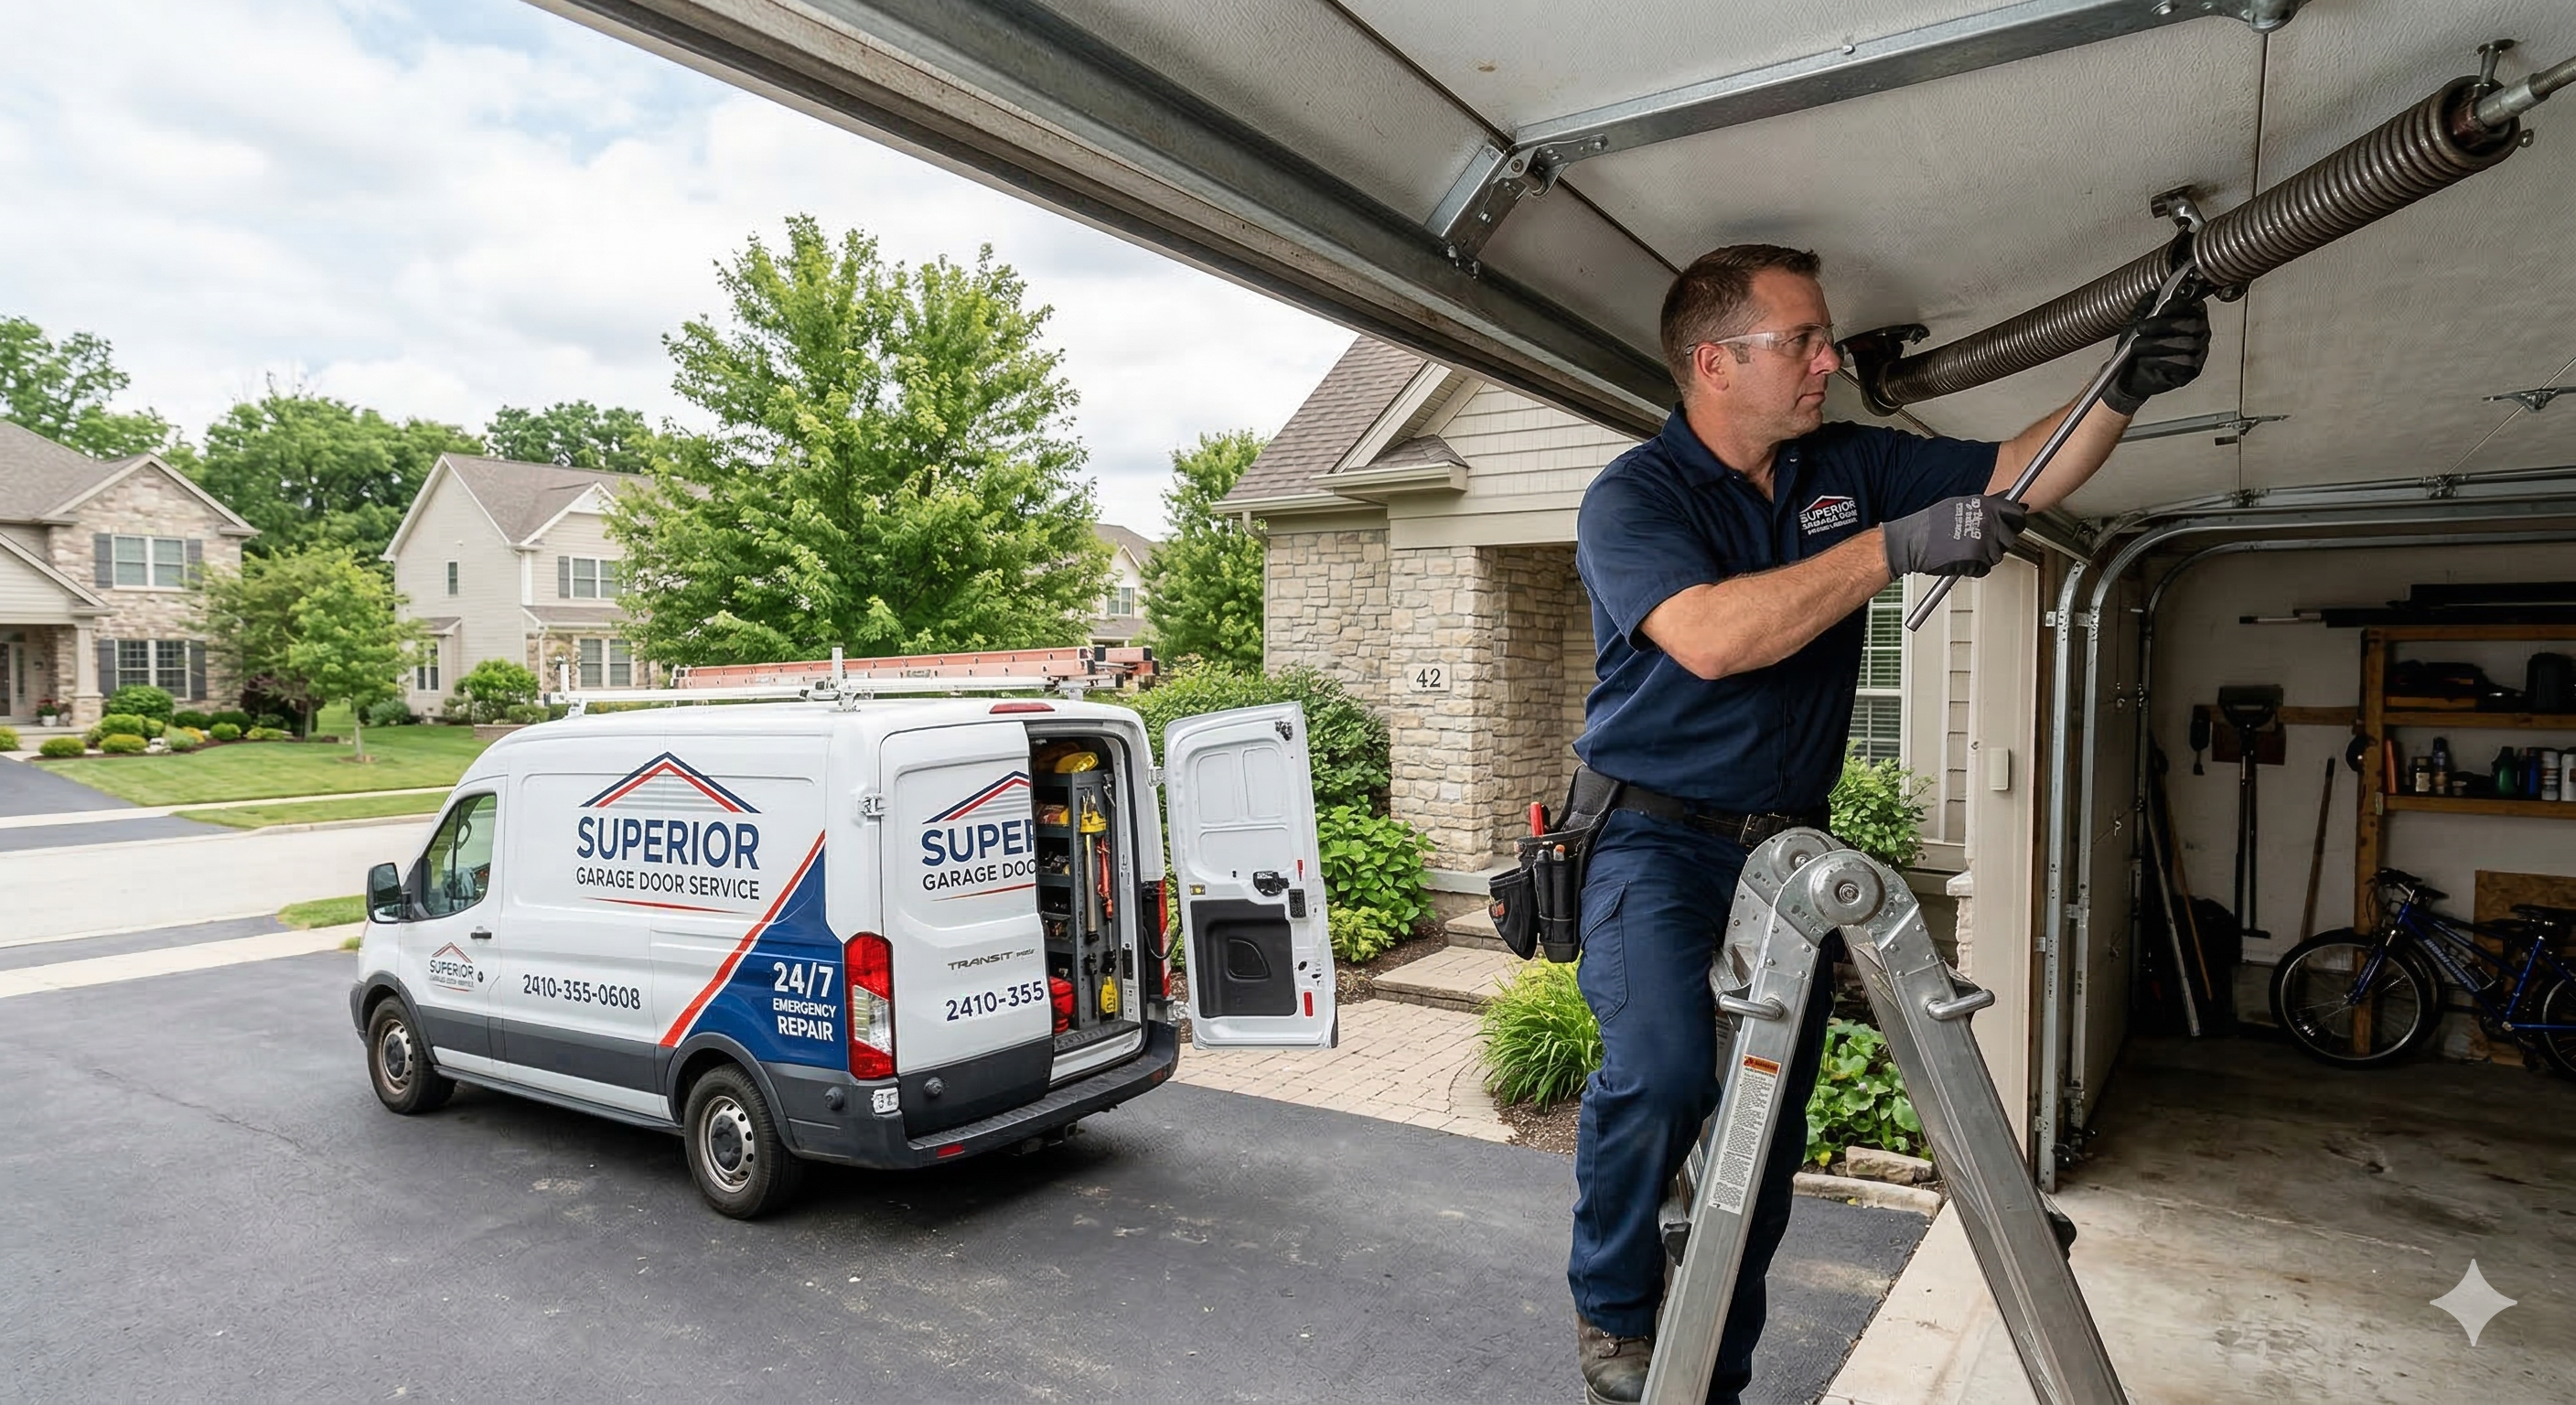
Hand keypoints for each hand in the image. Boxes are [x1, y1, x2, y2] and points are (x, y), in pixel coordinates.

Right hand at [1882, 493, 2027, 578]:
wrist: (1911, 542)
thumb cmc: (1930, 524)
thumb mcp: (1960, 504)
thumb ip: (1986, 504)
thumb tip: (2007, 499)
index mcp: (1986, 507)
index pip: (2017, 514)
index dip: (2017, 521)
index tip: (2013, 525)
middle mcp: (1988, 524)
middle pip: (2010, 538)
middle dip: (1999, 542)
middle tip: (1982, 541)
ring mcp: (1984, 544)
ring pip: (1997, 556)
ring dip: (1985, 556)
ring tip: (1966, 549)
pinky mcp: (1976, 562)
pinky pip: (1985, 569)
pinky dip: (1976, 568)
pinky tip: (1962, 559)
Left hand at [2102, 297, 2209, 414]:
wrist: (2128, 375)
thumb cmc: (2137, 349)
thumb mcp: (2135, 323)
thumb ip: (2145, 307)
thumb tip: (2153, 295)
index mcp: (2191, 317)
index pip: (2196, 307)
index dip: (2181, 306)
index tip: (2162, 308)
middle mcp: (2199, 333)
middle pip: (2194, 325)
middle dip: (2165, 325)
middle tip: (2142, 329)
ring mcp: (2198, 352)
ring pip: (2187, 344)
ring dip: (2157, 344)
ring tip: (2137, 346)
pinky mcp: (2192, 371)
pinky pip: (2185, 363)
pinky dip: (2162, 361)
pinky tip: (2146, 360)